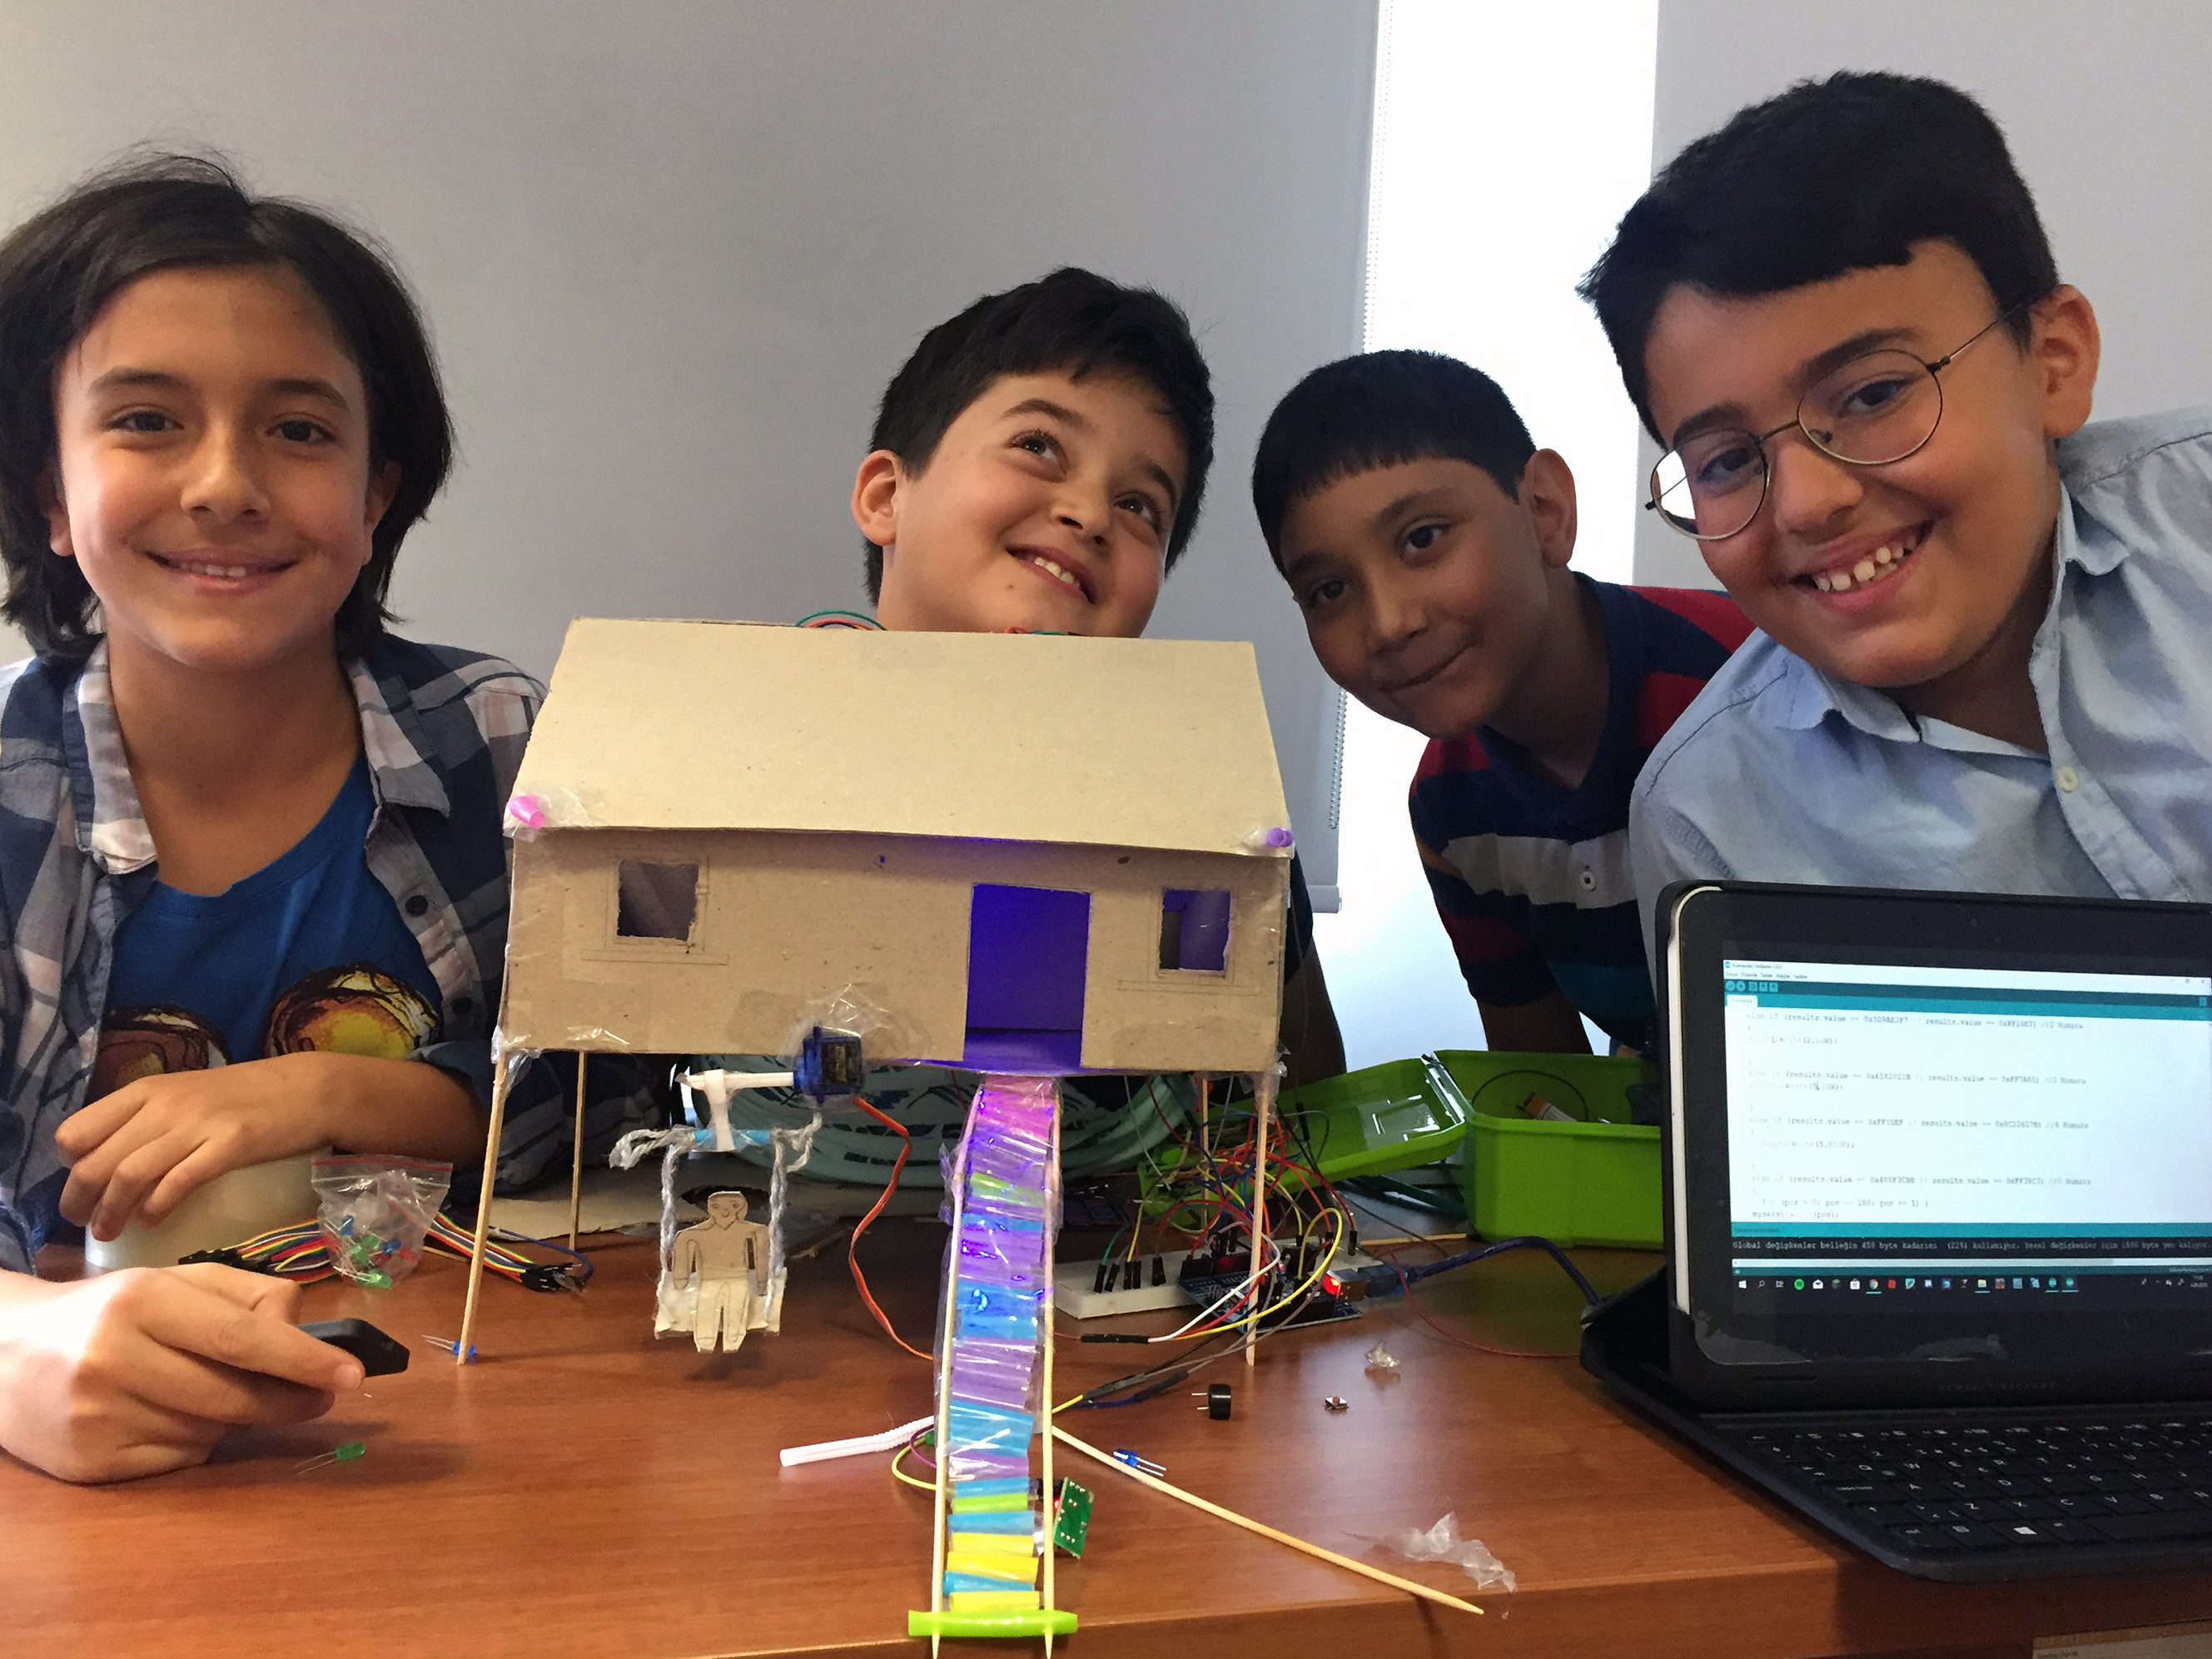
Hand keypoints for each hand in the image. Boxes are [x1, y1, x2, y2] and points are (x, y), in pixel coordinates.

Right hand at [0, 1264, 360, 1482]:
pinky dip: (195, 1442)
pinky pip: (179, 1460)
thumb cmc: (110, 1311)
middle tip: (320, 1395)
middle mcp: (115, 1359)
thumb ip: (247, 1297)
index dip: (303, 1360)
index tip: (352, 1374)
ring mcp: (97, 1416)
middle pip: (234, 1394)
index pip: (242, 1339)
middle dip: (290, 1399)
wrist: (3, 1354)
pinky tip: (170, 1417)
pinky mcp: (89, 1464)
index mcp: (142, 1302)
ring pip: (211, 1430)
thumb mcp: (174, 1282)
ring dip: (235, 1418)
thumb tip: (306, 1334)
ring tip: (212, 1391)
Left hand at [55, 1053, 338, 1240]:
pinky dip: (157, 1208)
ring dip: (111, 1213)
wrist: (309, 1089)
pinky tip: (153, 1222)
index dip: (70, 1165)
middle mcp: (164, 1105)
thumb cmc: (245, 1096)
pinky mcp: (231, 1145)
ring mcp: (198, 1124)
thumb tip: (106, 1159)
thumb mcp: (186, 1096)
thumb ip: (147, 1120)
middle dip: (79, 1201)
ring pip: (129, 1175)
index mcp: (146, 1090)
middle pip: (96, 1161)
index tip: (82, 1185)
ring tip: (109, 1233)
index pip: (76, 1131)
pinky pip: (178, 1182)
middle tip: (83, 1224)